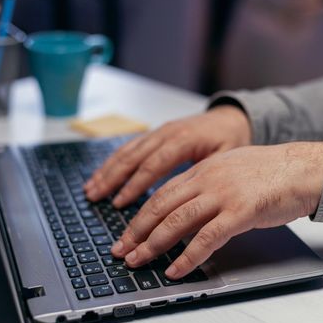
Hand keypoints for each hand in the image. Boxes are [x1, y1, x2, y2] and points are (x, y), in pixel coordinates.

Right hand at [84, 105, 250, 206]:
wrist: (231, 117)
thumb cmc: (231, 140)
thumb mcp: (226, 158)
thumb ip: (205, 176)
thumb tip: (188, 205)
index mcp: (183, 139)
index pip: (153, 164)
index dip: (135, 185)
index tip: (120, 203)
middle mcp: (167, 133)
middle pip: (133, 156)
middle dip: (112, 178)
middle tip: (94, 197)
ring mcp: (159, 132)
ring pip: (127, 150)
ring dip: (107, 170)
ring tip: (91, 190)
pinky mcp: (156, 134)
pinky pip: (130, 146)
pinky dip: (113, 161)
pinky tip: (101, 175)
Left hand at [111, 141, 322, 278]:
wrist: (304, 168)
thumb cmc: (271, 172)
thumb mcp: (230, 169)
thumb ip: (206, 183)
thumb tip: (187, 204)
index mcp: (203, 170)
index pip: (162, 193)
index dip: (139, 216)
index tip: (126, 233)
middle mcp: (207, 179)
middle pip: (161, 206)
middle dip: (137, 231)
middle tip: (121, 251)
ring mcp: (223, 194)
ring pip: (177, 221)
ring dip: (153, 244)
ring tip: (137, 261)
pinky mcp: (240, 212)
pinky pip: (207, 238)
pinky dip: (188, 256)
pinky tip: (176, 269)